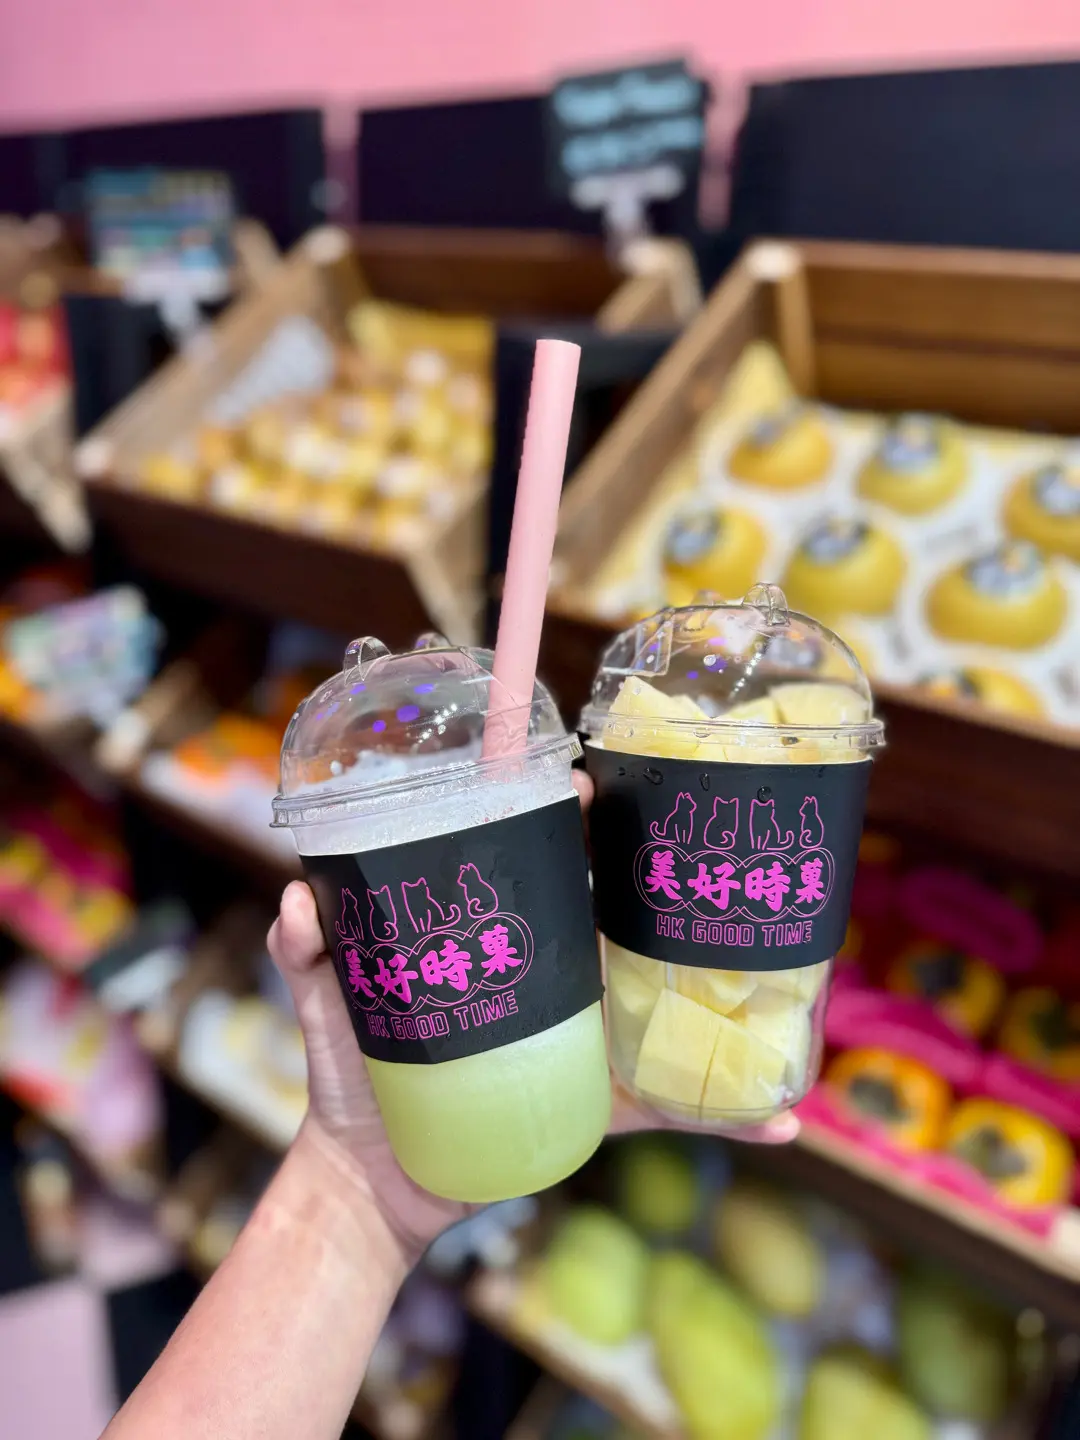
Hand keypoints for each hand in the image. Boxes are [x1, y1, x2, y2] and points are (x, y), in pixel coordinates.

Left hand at [268, 775, 797, 1268]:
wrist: (373, 1183)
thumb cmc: (353, 1081)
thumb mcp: (332, 1009)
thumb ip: (308, 955)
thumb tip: (300, 904)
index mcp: (508, 946)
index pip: (549, 869)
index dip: (574, 823)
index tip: (594, 784)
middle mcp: (558, 984)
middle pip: (622, 922)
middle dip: (667, 886)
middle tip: (706, 855)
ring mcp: (585, 1044)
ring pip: (667, 1011)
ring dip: (727, 999)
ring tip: (777, 977)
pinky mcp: (598, 1109)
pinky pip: (672, 1112)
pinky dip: (730, 1120)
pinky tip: (784, 1125)